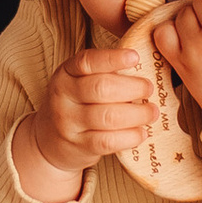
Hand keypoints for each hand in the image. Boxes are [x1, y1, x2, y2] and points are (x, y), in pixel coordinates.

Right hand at [24, 41, 159, 188]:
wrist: (50, 140)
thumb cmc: (75, 105)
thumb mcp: (78, 82)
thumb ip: (102, 73)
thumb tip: (142, 67)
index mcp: (65, 74)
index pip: (87, 61)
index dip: (112, 58)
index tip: (135, 56)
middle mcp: (63, 97)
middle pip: (102, 88)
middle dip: (133, 87)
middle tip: (148, 89)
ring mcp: (69, 124)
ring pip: (109, 116)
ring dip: (137, 114)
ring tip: (151, 112)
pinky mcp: (79, 146)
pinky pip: (109, 141)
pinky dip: (130, 136)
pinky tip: (142, 132)